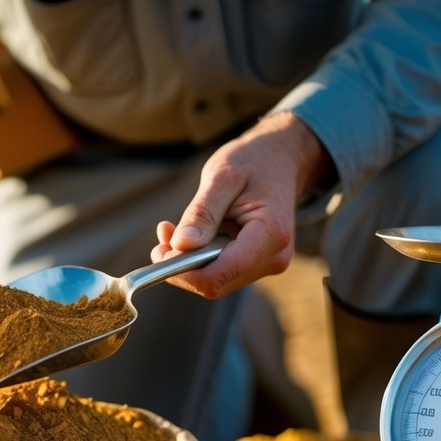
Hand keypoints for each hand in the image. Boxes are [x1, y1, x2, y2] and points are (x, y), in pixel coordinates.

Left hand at [151, 112, 329, 297]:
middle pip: (216, 282)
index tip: (160, 251)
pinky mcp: (256, 263)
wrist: (281, 159)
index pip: (221, 274)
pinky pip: (221, 271)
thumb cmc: (254, 161)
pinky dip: (199, 258)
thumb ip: (202, 213)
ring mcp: (267, 263)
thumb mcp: (222, 177)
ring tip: (173, 230)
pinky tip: (190, 234)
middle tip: (163, 234)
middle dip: (182, 265)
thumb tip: (180, 246)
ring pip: (216, 280)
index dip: (185, 272)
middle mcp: (273, 257)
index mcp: (270, 234)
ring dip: (188, 261)